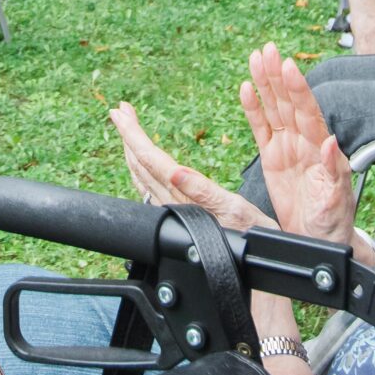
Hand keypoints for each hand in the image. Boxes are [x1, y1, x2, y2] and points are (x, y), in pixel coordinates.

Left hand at [110, 102, 267, 230]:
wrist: (255, 262)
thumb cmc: (251, 236)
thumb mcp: (235, 211)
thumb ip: (203, 192)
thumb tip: (176, 173)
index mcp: (185, 197)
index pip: (150, 160)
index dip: (133, 135)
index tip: (120, 113)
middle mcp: (174, 204)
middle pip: (141, 165)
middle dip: (128, 135)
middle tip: (119, 111)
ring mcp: (174, 210)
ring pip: (143, 177)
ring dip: (134, 150)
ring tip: (127, 129)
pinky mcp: (180, 215)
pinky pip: (153, 189)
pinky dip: (144, 169)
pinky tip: (143, 164)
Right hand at [240, 44, 359, 252]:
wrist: (319, 241)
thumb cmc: (334, 222)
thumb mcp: (338, 199)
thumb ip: (335, 170)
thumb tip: (332, 143)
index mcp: (321, 149)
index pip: (308, 112)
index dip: (298, 89)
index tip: (289, 67)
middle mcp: (305, 142)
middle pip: (289, 102)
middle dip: (278, 76)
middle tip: (268, 50)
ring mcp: (287, 148)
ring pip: (274, 109)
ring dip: (266, 84)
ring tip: (256, 58)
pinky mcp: (272, 158)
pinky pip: (261, 129)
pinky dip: (253, 109)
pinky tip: (247, 89)